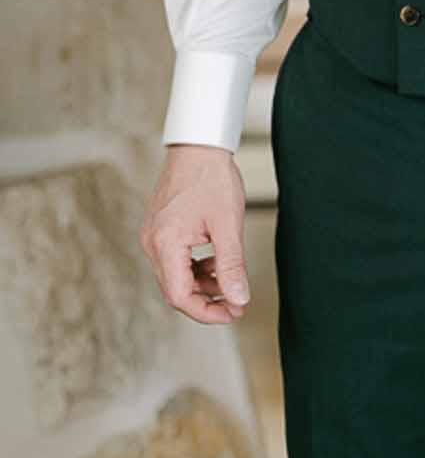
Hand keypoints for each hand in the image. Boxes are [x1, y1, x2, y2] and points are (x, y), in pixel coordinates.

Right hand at [139, 144, 248, 325]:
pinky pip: (175, 259)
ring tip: (230, 283)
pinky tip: (216, 263)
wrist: (198, 144)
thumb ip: (231, 265)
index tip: (231, 313)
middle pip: (175, 289)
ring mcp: (153, 235)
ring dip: (202, 284)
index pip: (180, 296)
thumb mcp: (228, 224)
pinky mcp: (160, 228)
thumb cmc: (212, 177)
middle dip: (207, 300)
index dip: (206, 311)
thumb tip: (239, 299)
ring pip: (175, 275)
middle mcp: (152, 243)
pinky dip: (195, 267)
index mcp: (165, 244)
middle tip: (236, 304)